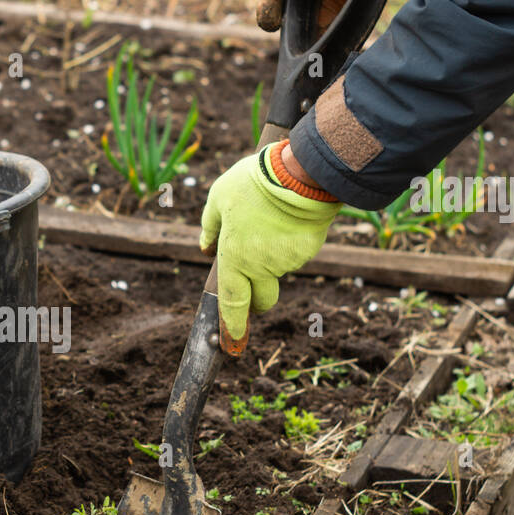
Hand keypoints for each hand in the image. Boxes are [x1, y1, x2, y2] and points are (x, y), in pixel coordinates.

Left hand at [199, 142, 340, 342]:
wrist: (300, 173)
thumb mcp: (218, 198)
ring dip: (274, 255)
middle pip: (263, 300)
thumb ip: (210, 226)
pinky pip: (296, 252)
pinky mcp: (309, 249)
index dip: (233, 325)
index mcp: (235, 257)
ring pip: (279, 268)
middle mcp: (262, 266)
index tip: (234, 341)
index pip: (233, 302)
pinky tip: (289, 216)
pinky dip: (291, 241)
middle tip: (255, 283)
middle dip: (258, 301)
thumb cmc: (252, 184)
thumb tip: (204, 248)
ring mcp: (288, 260)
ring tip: (270, 218)